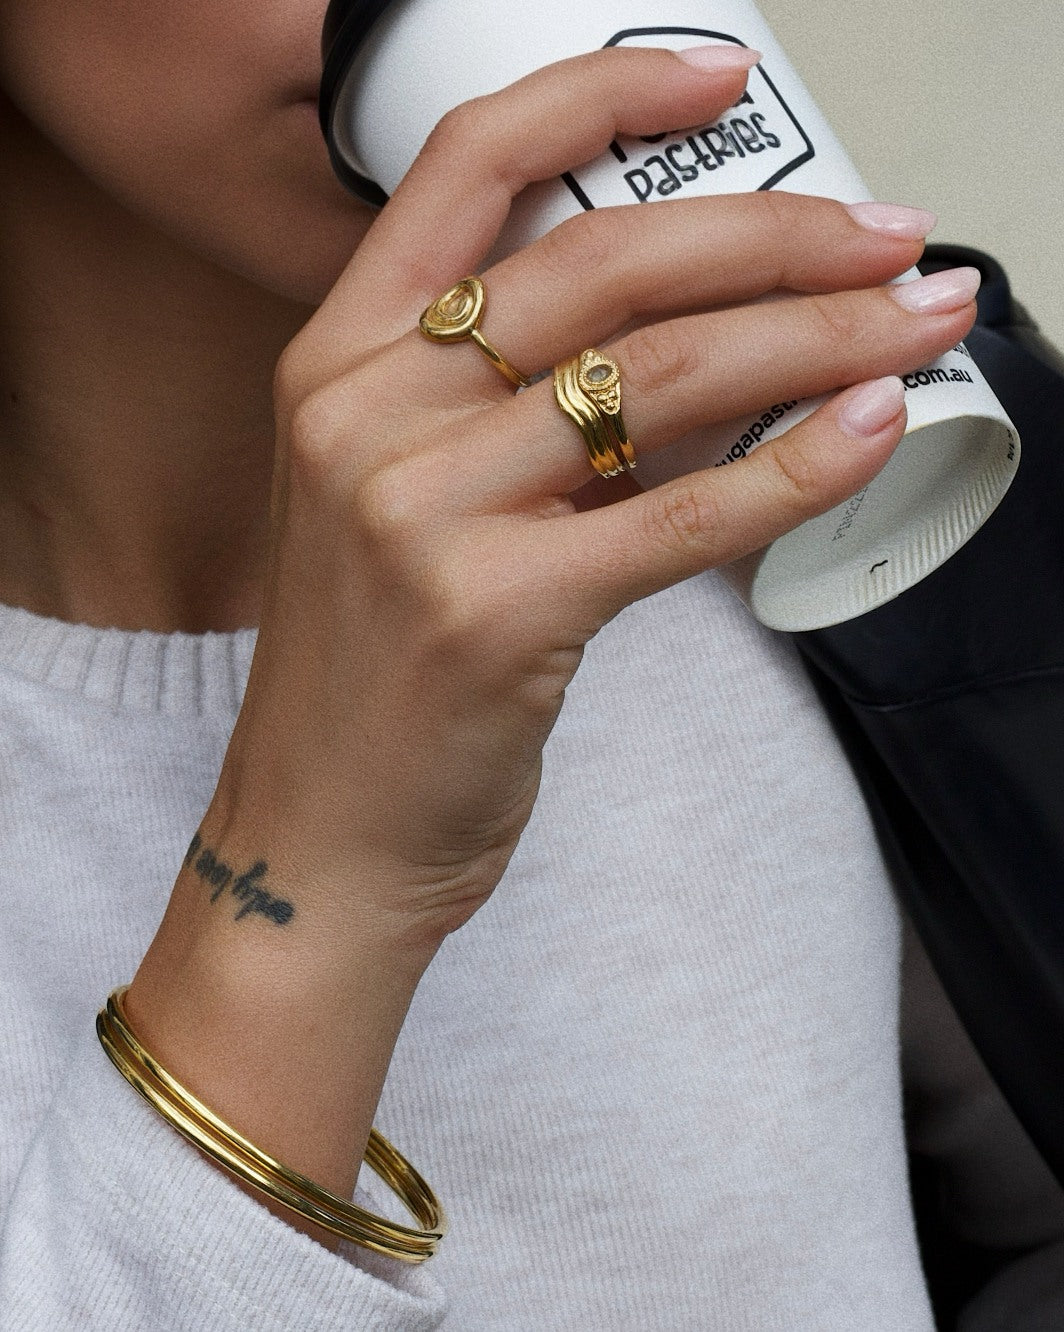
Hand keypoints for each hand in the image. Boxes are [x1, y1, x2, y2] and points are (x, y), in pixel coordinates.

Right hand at [212, 45, 974, 950]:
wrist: (320, 836)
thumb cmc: (377, 674)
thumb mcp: (410, 504)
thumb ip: (523, 409)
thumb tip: (710, 342)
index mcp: (338, 364)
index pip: (466, 165)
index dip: (599, 97)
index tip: (717, 77)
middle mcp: (367, 416)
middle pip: (605, 263)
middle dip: (774, 235)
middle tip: (885, 240)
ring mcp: (421, 513)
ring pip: (662, 377)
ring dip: (818, 339)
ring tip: (912, 323)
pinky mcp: (494, 614)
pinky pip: (678, 514)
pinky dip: (793, 471)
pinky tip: (865, 432)